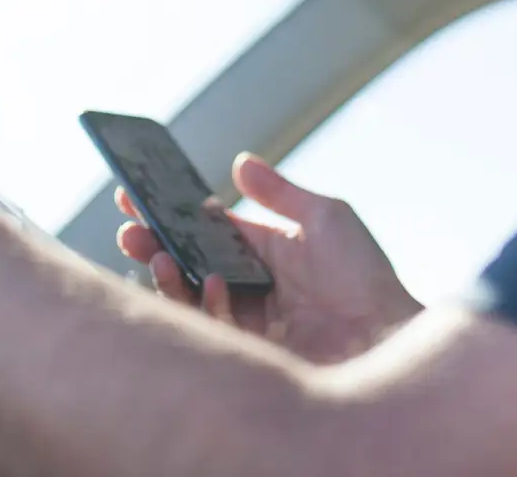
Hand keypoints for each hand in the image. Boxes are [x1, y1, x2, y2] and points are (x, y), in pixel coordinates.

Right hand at [115, 153, 421, 363]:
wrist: (388, 335)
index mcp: (265, 252)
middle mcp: (251, 287)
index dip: (171, 213)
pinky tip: (211, 283)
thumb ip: (279, 193)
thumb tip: (240, 161)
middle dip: (154, 245)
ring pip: (189, 298)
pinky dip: (202, 304)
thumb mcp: (325, 219)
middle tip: (128, 229)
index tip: (135, 195)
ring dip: (167, 275)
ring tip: (156, 256)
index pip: (206, 229)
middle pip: (189, 263)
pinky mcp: (249, 355)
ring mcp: (247, 322)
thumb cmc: (364, 275)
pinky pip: (209, 330)